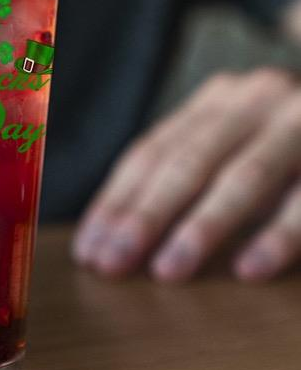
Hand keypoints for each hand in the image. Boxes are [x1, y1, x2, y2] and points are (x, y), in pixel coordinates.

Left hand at [72, 68, 300, 281]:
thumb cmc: (289, 140)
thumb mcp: (237, 139)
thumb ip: (191, 168)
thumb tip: (116, 232)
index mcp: (220, 99)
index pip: (154, 150)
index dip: (117, 200)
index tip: (90, 249)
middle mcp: (256, 98)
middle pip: (188, 160)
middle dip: (145, 216)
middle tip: (113, 266)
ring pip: (244, 175)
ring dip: (204, 226)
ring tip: (169, 271)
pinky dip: (279, 235)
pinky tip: (250, 270)